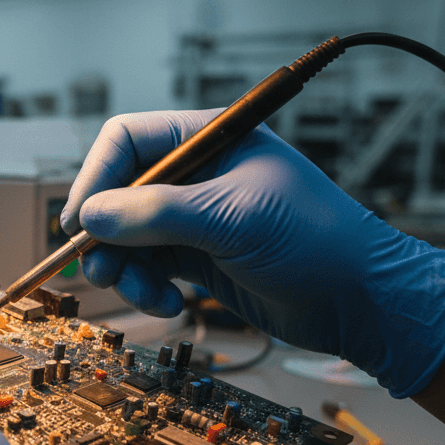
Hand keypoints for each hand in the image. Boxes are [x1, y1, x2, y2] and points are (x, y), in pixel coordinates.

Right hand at [60, 109, 444, 396]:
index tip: (80, 221)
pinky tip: (170, 305)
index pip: (128, 141)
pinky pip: (149, 266)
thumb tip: (92, 216)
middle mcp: (198, 173)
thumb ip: (157, 214)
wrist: (363, 301)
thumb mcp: (233, 219)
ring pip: (128, 235)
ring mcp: (197, 217)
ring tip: (145, 296)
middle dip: (106, 234)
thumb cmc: (318, 242)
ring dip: (125, 268)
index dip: (97, 178)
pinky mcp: (200, 256)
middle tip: (99, 269)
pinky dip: (147, 288)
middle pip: (119, 192)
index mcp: (211, 139)